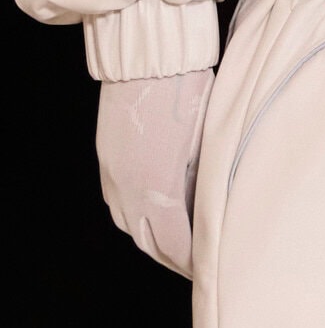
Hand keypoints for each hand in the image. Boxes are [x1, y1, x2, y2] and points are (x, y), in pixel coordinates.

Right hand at [95, 69, 214, 278]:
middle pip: (151, 245)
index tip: (210, 268)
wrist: (147, 59)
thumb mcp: (207, 142)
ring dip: (155, 241)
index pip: (177, 246)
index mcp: (157, 191)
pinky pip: (119, 204)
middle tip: (197, 266)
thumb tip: (214, 211)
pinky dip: (139, 218)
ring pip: (131, 227)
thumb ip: (206, 184)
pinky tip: (155, 214)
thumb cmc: (188, 93)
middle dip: (175, 259)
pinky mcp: (107, 161)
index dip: (194, 262)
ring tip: (179, 244)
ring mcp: (113, 176)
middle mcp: (128, 191)